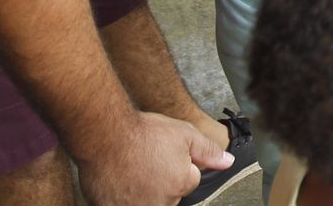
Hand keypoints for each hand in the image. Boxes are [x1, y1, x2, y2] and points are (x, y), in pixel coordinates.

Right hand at [76, 111, 231, 205]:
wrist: (104, 135)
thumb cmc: (143, 133)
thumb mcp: (185, 134)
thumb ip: (208, 151)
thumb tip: (227, 162)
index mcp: (181, 185)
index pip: (188, 180)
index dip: (178, 163)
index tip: (163, 154)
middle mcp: (161, 203)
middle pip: (168, 194)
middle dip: (161, 180)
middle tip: (146, 160)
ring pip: (146, 200)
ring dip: (141, 189)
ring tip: (132, 169)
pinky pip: (122, 203)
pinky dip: (122, 195)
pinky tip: (118, 179)